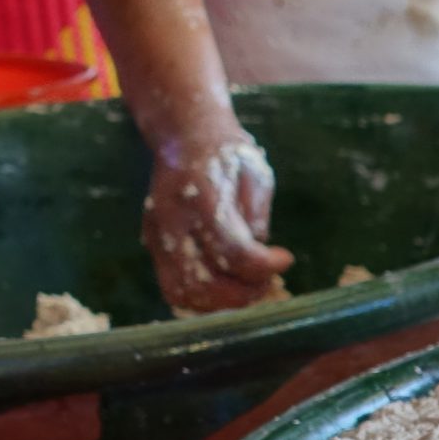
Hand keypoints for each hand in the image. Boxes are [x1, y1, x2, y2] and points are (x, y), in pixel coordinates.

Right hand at [144, 126, 294, 311]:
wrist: (185, 136)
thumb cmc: (229, 156)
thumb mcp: (255, 178)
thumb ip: (256, 221)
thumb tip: (260, 265)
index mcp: (201, 197)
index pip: (231, 251)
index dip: (264, 266)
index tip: (285, 259)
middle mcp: (172, 220)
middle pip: (203, 282)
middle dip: (243, 293)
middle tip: (267, 281)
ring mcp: (157, 235)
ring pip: (183, 292)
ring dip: (222, 302)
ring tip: (248, 287)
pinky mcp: (153, 245)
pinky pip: (174, 287)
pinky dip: (203, 299)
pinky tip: (227, 287)